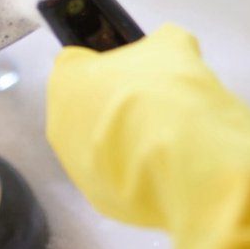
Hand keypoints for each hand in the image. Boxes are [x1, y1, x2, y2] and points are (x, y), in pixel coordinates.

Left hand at [47, 25, 249, 248]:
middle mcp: (59, 126)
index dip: (108, 64)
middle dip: (116, 105)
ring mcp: (77, 170)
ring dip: (126, 142)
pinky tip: (167, 168)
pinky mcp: (101, 203)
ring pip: (100, 147)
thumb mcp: (174, 45)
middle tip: (155, 104)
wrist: (190, 159)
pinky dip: (138, 174)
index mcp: (66, 81)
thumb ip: (158, 47)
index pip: (77, 64)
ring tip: (167, 139)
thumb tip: (165, 54)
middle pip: (87, 108)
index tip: (138, 72)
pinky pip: (118, 180)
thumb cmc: (170, 90)